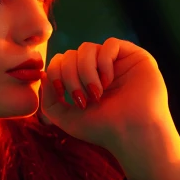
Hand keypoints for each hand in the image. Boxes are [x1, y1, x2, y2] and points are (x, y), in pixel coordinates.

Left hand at [40, 38, 179, 179]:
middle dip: (70, 76)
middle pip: (70, 54)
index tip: (62, 93)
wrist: (132, 134)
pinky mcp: (135, 56)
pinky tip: (109, 81)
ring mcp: (117, 62)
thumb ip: (49, 99)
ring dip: (85, 71)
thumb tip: (44, 75)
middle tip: (83, 99)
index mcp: (84, 80)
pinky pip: (110, 44)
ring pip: (87, 48)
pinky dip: (104, 62)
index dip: (55, 72)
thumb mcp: (66, 118)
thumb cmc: (102, 129)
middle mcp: (100, 69)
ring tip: (96, 93)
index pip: (61, 61)